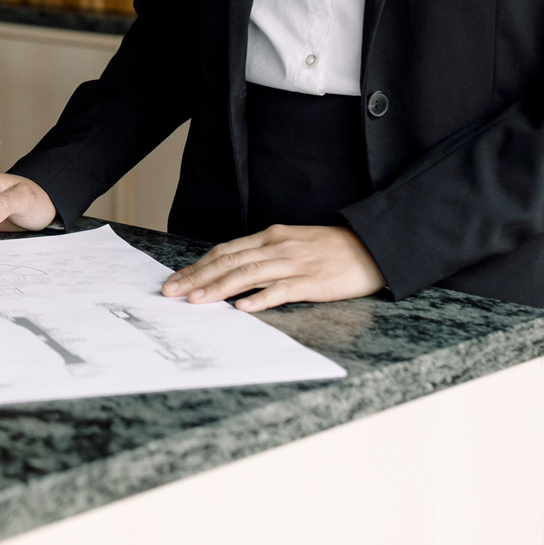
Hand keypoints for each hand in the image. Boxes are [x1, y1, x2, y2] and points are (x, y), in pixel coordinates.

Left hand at [161, 224, 384, 311]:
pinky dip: (260, 298)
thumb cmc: (331, 249)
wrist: (372, 247)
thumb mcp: (292, 243)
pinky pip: (282, 290)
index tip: (175, 279)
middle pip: (228, 262)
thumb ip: (264, 255)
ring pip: (248, 274)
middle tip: (171, 292)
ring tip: (195, 300)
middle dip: (196, 277)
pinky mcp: (312, 281)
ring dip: (218, 288)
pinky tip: (242, 307)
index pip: (224, 251)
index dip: (197, 266)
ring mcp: (294, 263)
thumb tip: (232, 272)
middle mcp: (277, 247)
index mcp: (270, 237)